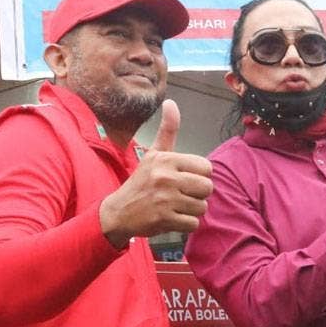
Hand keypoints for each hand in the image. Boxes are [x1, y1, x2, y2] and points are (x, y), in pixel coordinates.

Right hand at [99, 100, 213, 247]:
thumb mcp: (154, 154)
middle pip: (207, 188)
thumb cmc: (141, 182)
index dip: (199, 175)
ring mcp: (165, 199)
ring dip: (192, 210)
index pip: (206, 167)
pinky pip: (193, 224)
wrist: (118, 212)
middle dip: (198, 194)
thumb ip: (167, 130)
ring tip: (176, 206)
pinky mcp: (164, 219)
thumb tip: (171, 103)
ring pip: (202, 207)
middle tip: (182, 194)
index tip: (185, 178)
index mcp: (166, 159)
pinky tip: (172, 218)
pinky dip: (186, 224)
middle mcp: (166, 177)